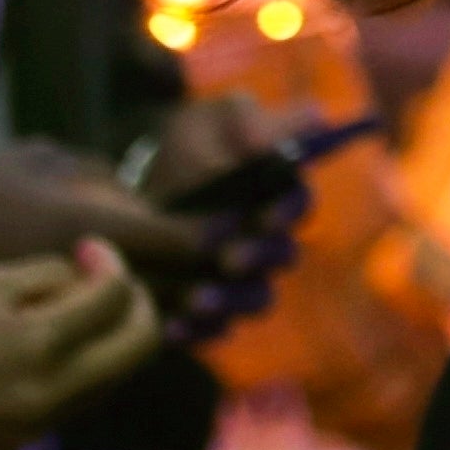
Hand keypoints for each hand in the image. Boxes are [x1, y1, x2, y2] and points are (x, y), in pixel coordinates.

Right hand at [0, 248, 164, 449]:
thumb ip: (47, 277)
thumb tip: (90, 276)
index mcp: (42, 347)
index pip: (117, 299)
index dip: (112, 262)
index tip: (90, 249)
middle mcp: (53, 395)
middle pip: (139, 347)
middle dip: (135, 304)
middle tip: (108, 279)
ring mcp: (38, 428)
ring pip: (111, 379)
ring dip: (110, 340)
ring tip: (76, 310)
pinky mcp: (17, 447)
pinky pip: (73, 403)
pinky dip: (77, 370)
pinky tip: (45, 349)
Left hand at [125, 91, 317, 343]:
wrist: (136, 182)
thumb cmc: (187, 140)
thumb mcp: (214, 118)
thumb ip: (253, 119)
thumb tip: (312, 121)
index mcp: (278, 193)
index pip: (299, 203)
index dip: (288, 210)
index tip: (268, 214)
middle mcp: (267, 240)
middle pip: (280, 257)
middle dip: (258, 258)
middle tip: (230, 260)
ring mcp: (241, 278)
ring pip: (254, 300)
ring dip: (231, 301)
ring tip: (198, 299)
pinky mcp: (208, 310)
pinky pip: (213, 330)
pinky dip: (197, 332)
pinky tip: (171, 326)